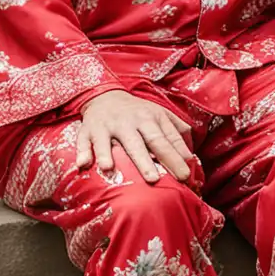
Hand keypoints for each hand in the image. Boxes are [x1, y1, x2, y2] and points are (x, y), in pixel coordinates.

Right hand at [75, 90, 192, 182]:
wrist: (106, 96)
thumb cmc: (139, 113)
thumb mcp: (162, 115)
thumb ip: (179, 133)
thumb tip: (192, 156)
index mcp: (151, 119)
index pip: (165, 140)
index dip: (176, 157)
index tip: (185, 176)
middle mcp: (130, 122)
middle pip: (138, 142)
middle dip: (145, 160)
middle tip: (154, 179)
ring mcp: (108, 126)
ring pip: (108, 141)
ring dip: (108, 154)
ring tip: (109, 168)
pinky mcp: (88, 130)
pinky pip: (83, 142)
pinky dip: (82, 152)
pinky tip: (83, 164)